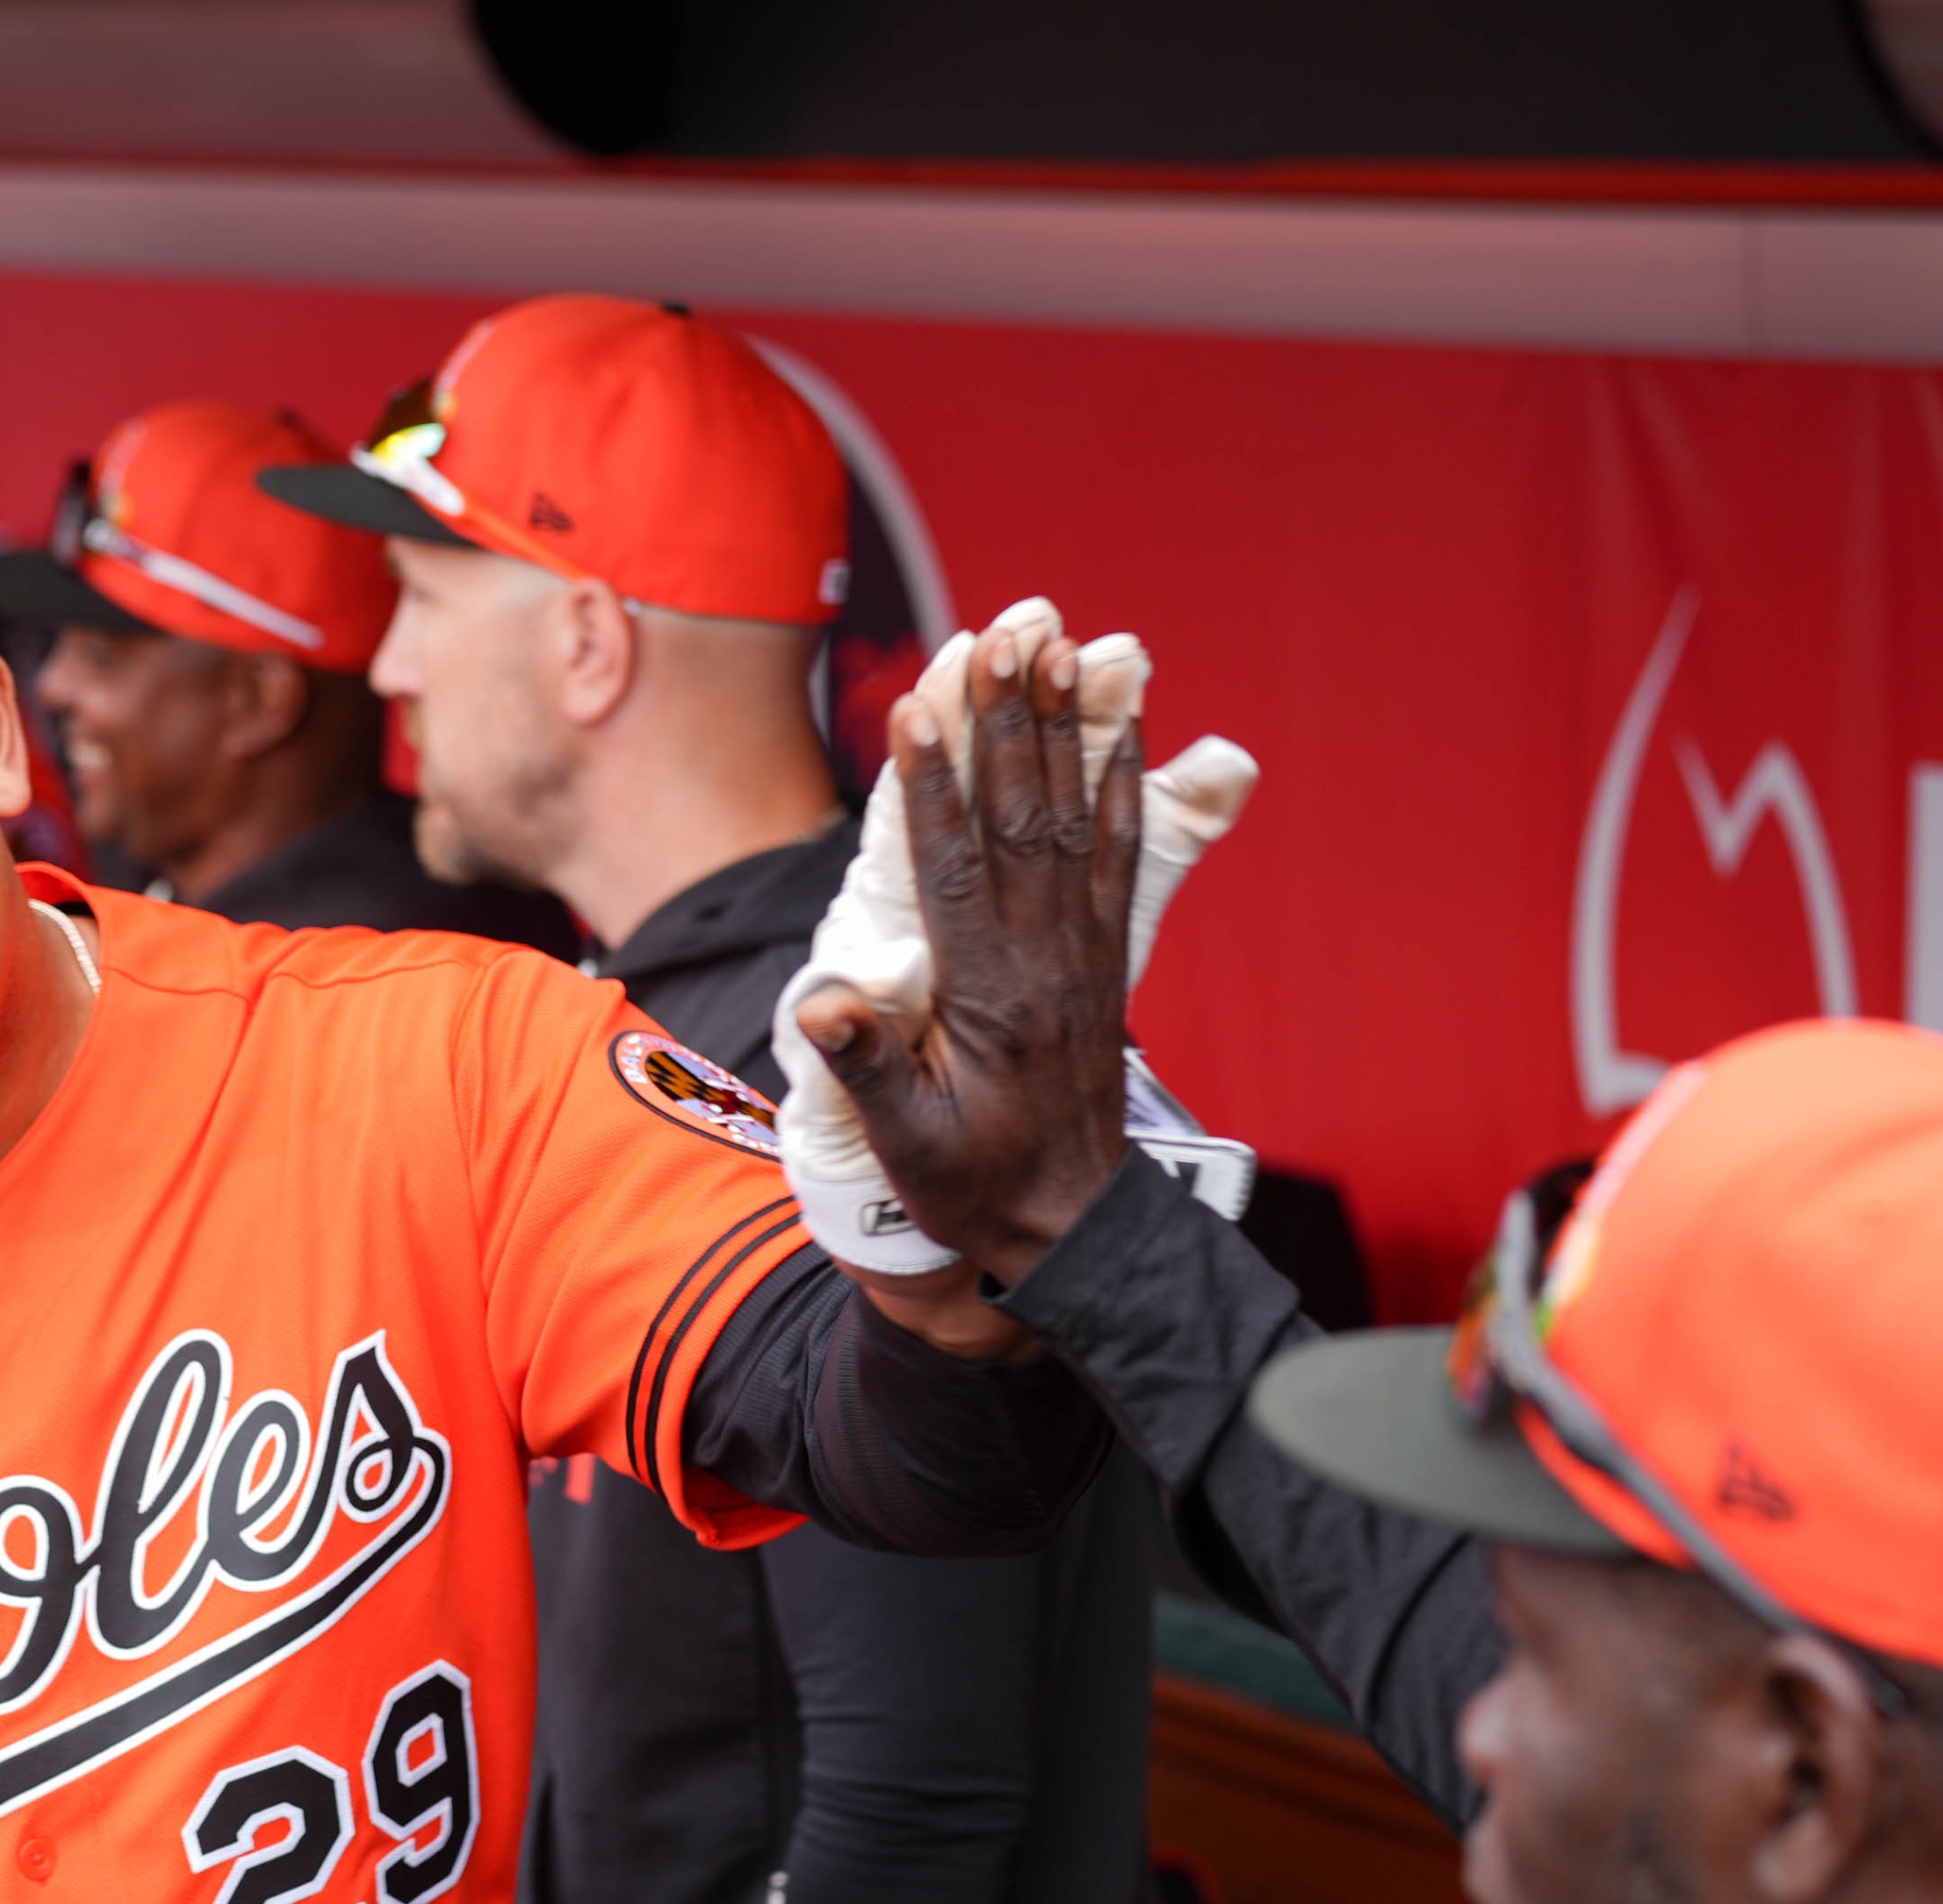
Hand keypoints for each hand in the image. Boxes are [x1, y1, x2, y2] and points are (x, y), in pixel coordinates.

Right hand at [782, 601, 1255, 1289]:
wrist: (1076, 1227)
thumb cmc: (977, 1189)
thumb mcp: (908, 1146)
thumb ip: (868, 1069)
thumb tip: (820, 1004)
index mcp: (988, 998)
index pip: (954, 872)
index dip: (933, 787)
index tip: (918, 708)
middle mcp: (1044, 961)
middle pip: (1022, 821)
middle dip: (1008, 724)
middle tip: (1002, 637)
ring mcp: (1084, 956)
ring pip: (1073, 823)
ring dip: (1062, 733)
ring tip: (1058, 652)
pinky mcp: (1107, 961)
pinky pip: (1119, 859)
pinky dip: (1120, 788)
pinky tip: (1122, 734)